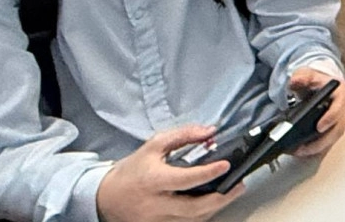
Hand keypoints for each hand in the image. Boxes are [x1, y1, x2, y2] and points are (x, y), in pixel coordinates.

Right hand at [96, 125, 242, 221]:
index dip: (207, 173)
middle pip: (194, 207)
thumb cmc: (132, 171)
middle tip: (239, 185)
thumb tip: (210, 131)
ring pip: (193, 219)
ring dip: (215, 207)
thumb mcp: (154, 146)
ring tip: (230, 192)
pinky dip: (201, 215)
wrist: (105, 198)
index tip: (225, 165)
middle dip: (221, 198)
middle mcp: (155, 204)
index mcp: (153, 180)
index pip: (184, 179)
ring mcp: (157, 221)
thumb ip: (183, 135)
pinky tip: (211, 204)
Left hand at [285, 68, 344, 158]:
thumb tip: (296, 81)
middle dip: (320, 141)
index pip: (340, 107)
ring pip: (333, 138)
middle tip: (303, 147)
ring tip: (299, 151)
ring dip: (317, 147)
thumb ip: (302, 77)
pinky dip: (316, 148)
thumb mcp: (308, 74)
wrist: (321, 88)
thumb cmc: (317, 82)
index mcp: (341, 93)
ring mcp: (342, 120)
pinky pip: (329, 142)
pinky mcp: (336, 129)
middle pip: (337, 128)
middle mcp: (344, 108)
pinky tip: (303, 151)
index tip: (319, 127)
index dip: (331, 117)